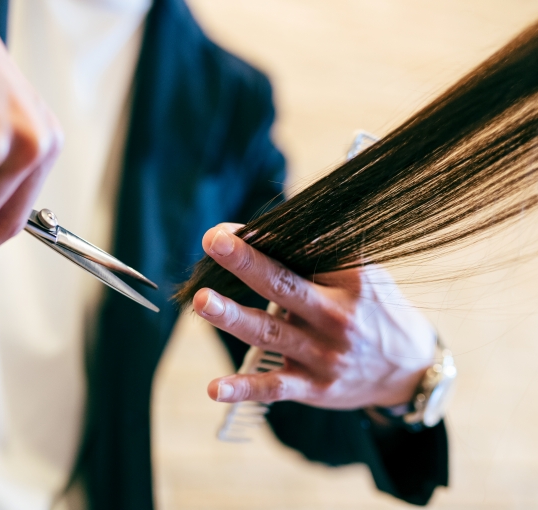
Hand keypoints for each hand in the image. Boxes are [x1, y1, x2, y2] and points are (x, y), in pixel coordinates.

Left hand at [192, 224, 434, 408]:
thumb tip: (281, 223)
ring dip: (233, 318)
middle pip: (284, 286)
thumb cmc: (375, 310)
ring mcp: (323, 354)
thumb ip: (326, 254)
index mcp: (351, 281)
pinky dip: (245, 389)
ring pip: (271, 333)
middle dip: (246, 263)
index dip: (263, 239)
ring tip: (203, 300)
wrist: (409, 370)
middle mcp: (336, 317)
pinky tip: (215, 388)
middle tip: (214, 243)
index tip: (225, 229)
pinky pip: (275, 388)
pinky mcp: (314, 386)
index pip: (303, 253)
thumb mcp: (366, 274)